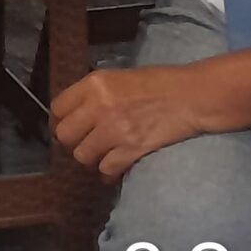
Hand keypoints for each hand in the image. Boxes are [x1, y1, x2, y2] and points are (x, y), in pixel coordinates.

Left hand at [51, 64, 208, 180]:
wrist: (192, 96)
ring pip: (83, 156)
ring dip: (91, 158)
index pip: (58, 107)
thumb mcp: (120, 77)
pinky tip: (113, 169)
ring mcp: (115, 129)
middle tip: (84, 143)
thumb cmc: (160, 83)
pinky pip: (106, 169)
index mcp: (94, 84)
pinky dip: (108, 173)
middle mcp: (99, 106)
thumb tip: (76, 112)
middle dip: (72, 142)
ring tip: (102, 155)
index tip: (67, 127)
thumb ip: (95, 93)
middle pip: (65, 135)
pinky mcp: (131, 149)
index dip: (59, 121)